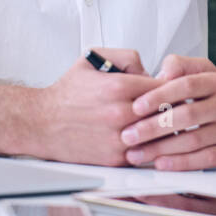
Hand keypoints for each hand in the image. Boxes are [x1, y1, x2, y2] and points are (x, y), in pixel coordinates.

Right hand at [32, 48, 161, 166]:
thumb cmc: (67, 94)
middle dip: (172, 109)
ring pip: (160, 136)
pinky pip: (145, 153)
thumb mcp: (93, 59)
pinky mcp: (115, 158)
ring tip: (163, 124)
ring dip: (164, 130)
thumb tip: (150, 70)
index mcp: (119, 87)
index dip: (171, 88)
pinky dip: (148, 146)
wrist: (42, 123)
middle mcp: (120, 113)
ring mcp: (119, 138)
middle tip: (173, 107)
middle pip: (167, 112)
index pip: (165, 87)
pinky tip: (146, 139)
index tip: (172, 90)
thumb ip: (127, 57)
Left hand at [121, 54, 215, 170]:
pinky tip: (161, 164)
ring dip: (161, 149)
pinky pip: (205, 159)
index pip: (185, 85)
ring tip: (136, 153)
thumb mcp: (203, 71)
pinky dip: (181, 163)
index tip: (136, 107)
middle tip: (129, 135)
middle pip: (187, 115)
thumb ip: (179, 66)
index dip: (159, 96)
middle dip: (153, 127)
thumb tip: (161, 75)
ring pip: (193, 140)